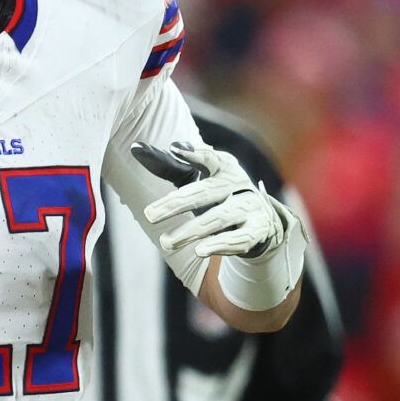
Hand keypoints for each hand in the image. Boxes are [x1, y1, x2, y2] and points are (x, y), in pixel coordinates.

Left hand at [135, 140, 295, 259]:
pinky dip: (220, 245)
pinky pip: (238, 239)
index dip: (195, 154)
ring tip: (166, 242)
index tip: (174, 149)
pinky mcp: (257, 230)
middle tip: (149, 215)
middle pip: (205, 193)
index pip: (211, 158)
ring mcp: (250, 207)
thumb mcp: (200, 178)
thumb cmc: (220, 194)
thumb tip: (137, 149)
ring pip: (219, 218)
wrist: (262, 218)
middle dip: (176, 204)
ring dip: (192, 230)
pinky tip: (200, 251)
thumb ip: (171, 166)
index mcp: (225, 168)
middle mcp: (239, 185)